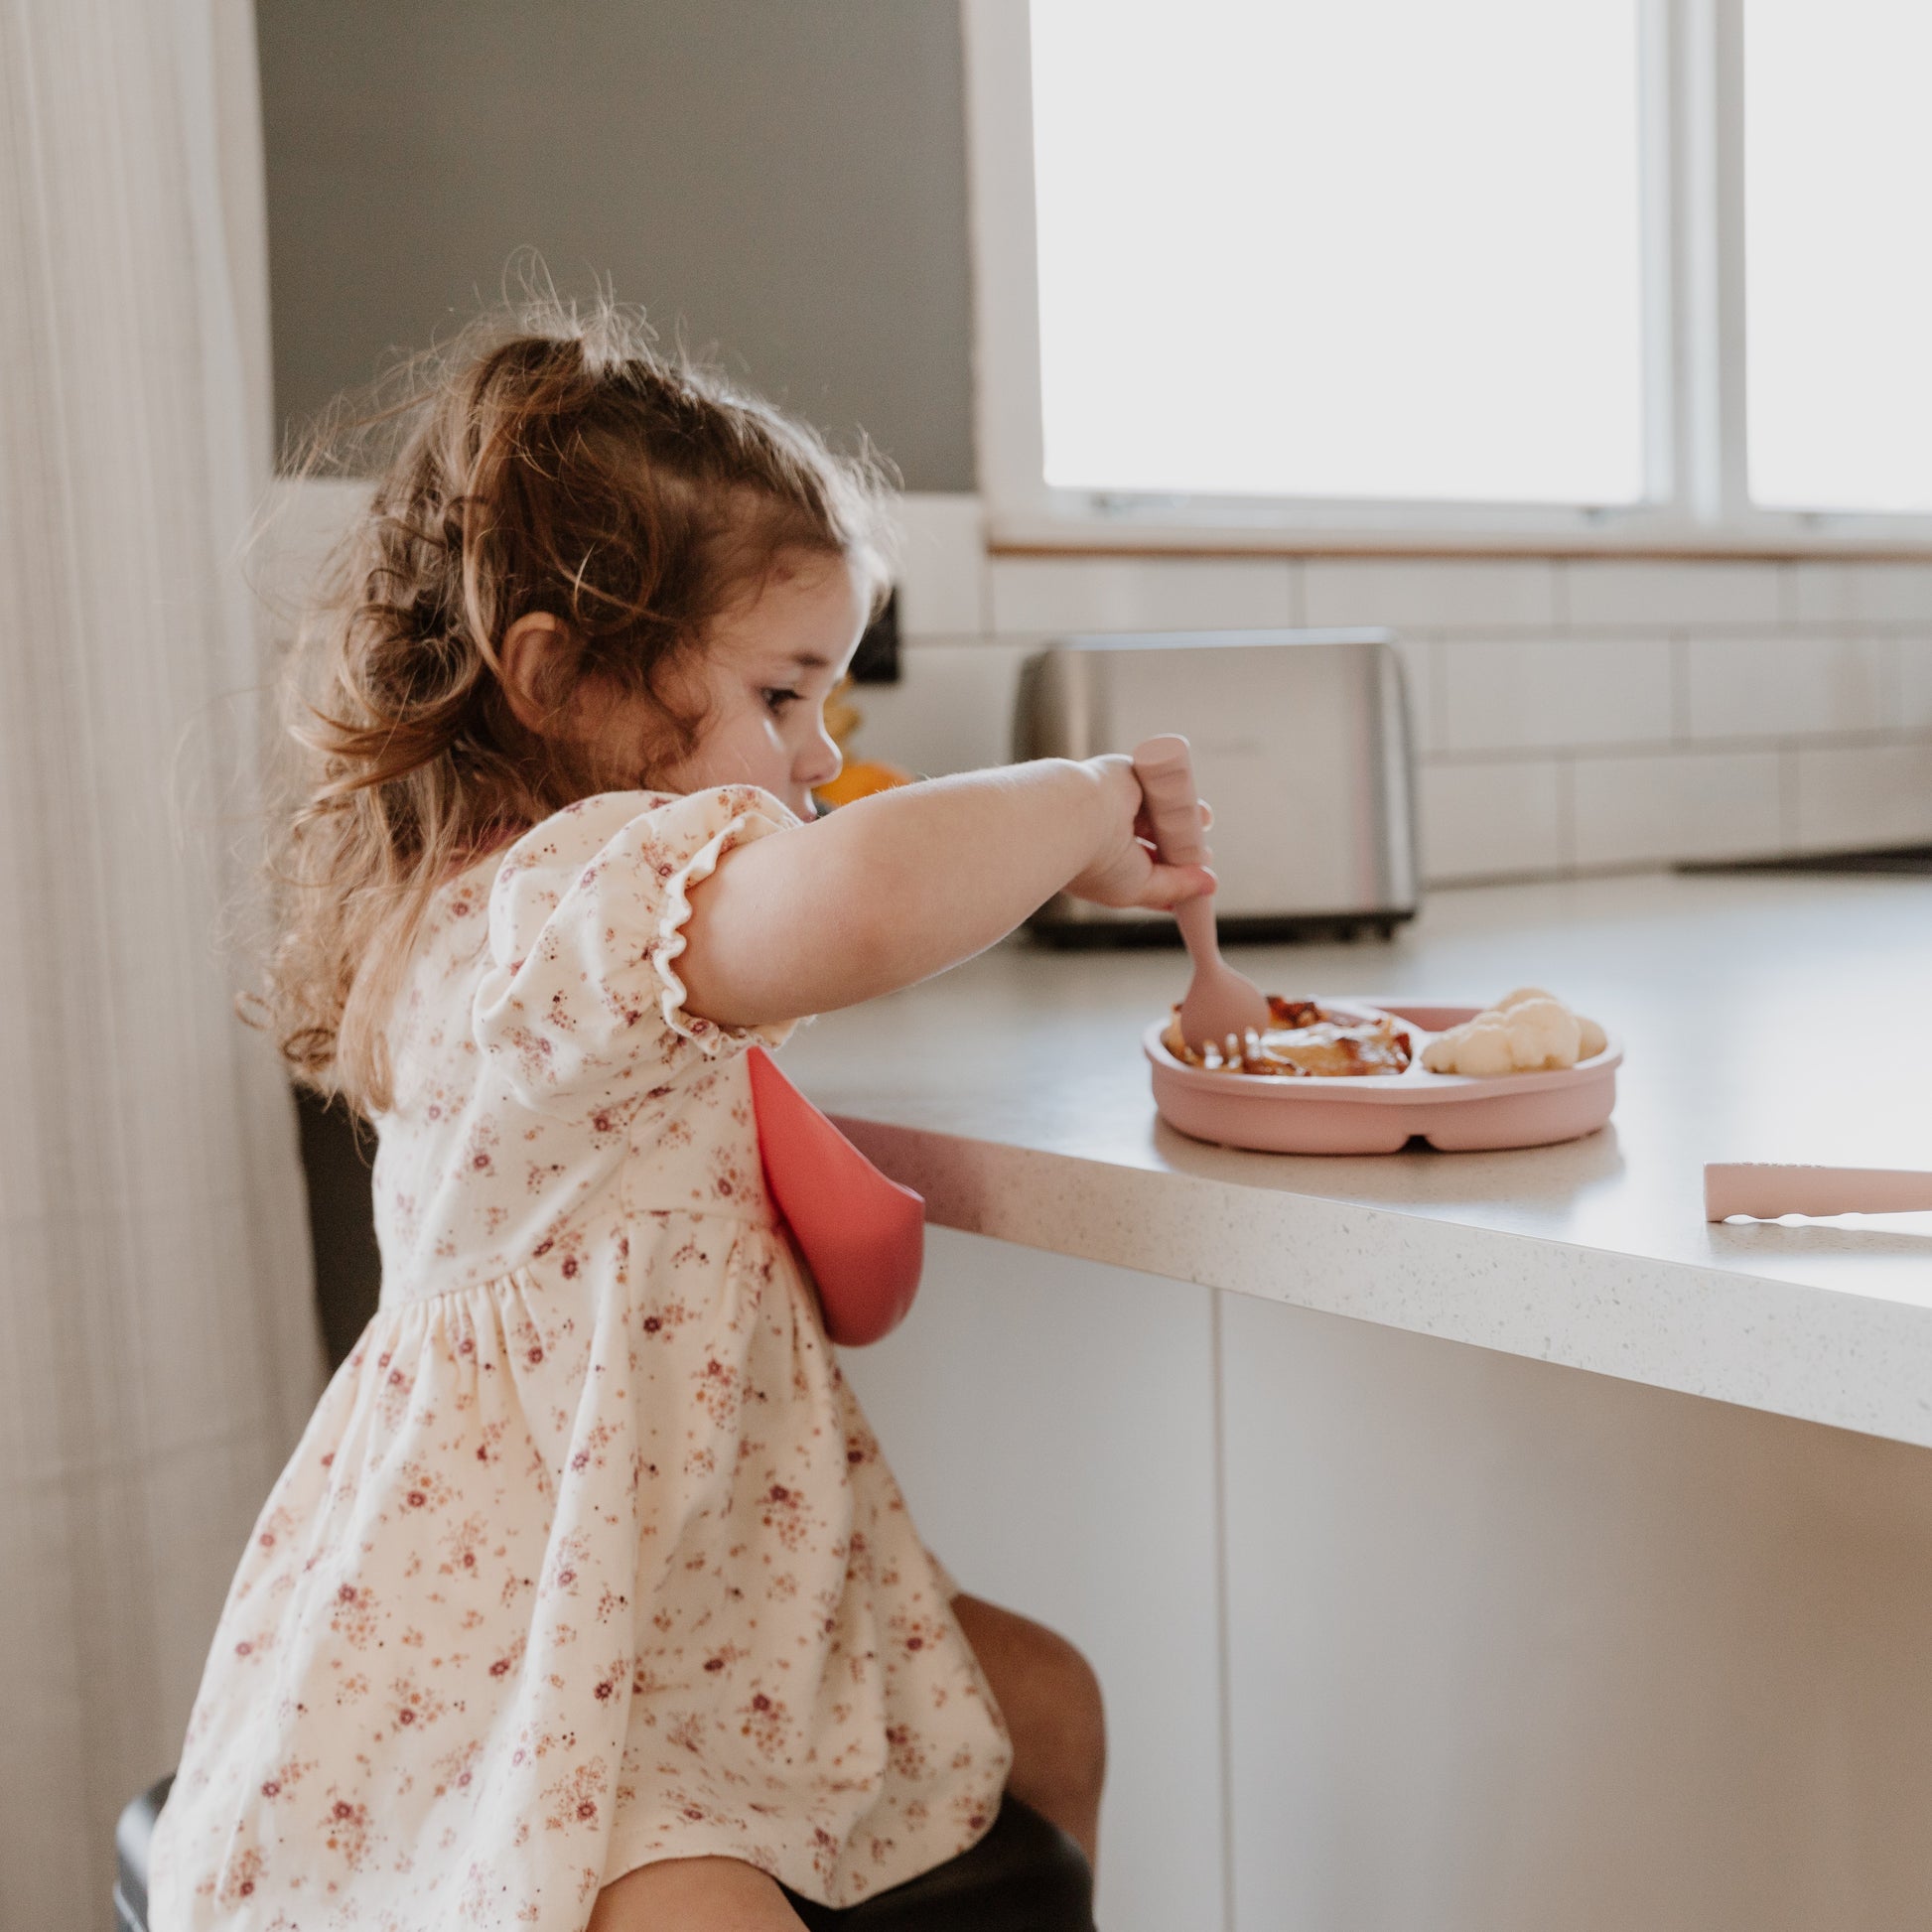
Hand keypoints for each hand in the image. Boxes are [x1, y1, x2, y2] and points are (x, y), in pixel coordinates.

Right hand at [1063, 755, 1218, 909]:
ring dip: (1183, 815)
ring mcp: (1115, 801)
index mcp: (1101, 857)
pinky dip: (1175, 789)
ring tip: (1205, 822)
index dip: (1170, 871)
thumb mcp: (1141, 888)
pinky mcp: (1124, 774)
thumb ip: (1175, 887)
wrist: (1074, 820)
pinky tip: (1193, 801)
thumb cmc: (1097, 862)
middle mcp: (1107, 829)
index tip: (1194, 877)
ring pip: (1157, 807)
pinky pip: (1155, 779)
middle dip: (1180, 842)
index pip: (1144, 864)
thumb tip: (1210, 884)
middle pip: (1154, 834)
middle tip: (1204, 850)